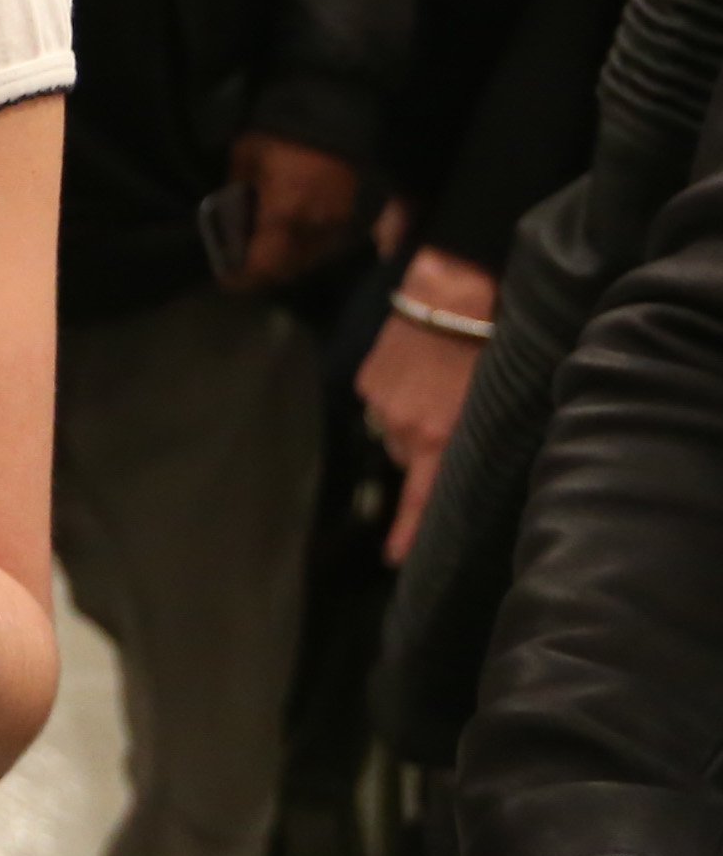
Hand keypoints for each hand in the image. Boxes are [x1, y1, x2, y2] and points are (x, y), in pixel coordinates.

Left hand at [228, 130, 360, 290]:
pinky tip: (297, 231)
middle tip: (246, 261)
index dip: (243, 278)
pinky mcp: (361, 214)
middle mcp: (318, 229)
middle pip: (291, 268)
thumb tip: (230, 216)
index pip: (264, 265)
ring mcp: (344, 223)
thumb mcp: (246, 156)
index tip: (226, 279)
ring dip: (291, 259)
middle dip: (267, 271)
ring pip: (314, 259)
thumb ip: (237, 191)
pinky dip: (312, 245)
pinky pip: (333, 243)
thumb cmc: (282, 130)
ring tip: (270, 246)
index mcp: (286, 215)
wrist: (337, 107)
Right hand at [357, 243, 496, 559]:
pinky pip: (379, 404)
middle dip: (424, 450)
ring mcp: (379, 402)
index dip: (407, 533)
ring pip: (393, 431)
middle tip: (446, 425)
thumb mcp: (489, 404)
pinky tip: (414, 374)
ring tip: (432, 390)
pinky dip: (395, 398)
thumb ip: (469, 441)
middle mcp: (403, 428)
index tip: (393, 561)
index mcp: (437, 439)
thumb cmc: (486, 348)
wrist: (450, 293)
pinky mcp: (366, 378)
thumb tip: (455, 468)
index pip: (420, 499)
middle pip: (408, 460)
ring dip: (410, 422)